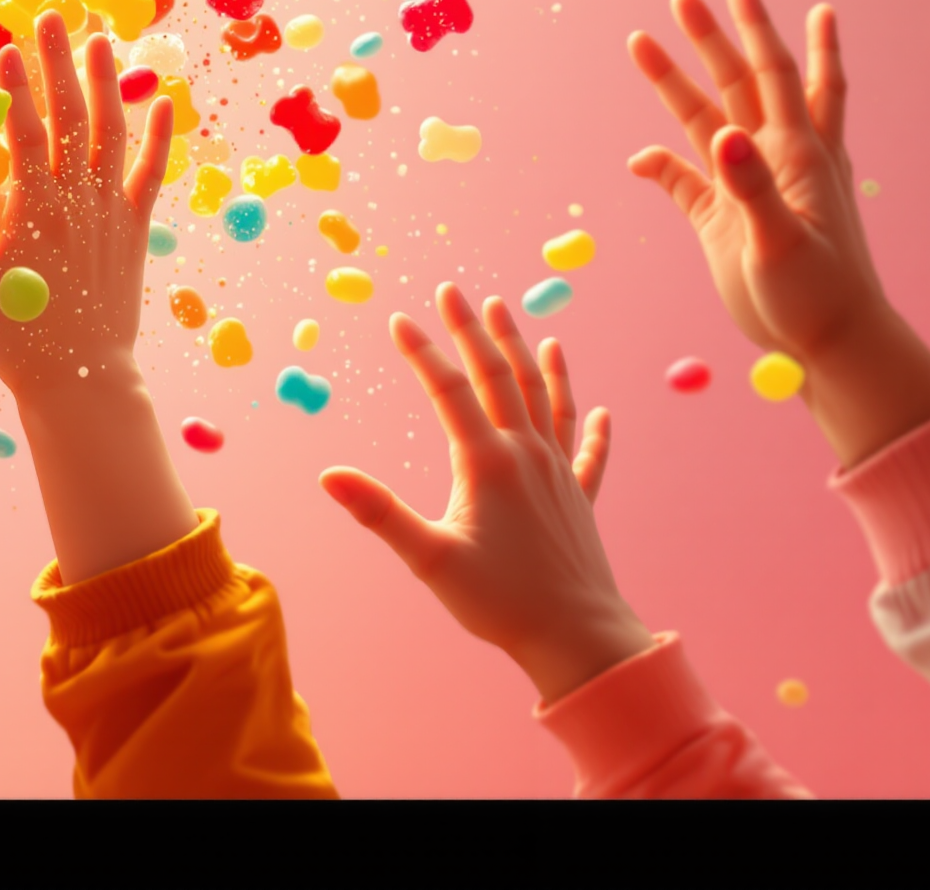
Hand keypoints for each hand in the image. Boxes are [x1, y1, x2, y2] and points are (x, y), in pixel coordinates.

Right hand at [0, 12, 175, 393]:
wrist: (81, 380)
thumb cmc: (20, 335)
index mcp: (34, 210)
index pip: (25, 133)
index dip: (17, 89)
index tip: (7, 48)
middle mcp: (78, 200)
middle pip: (69, 117)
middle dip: (58, 63)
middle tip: (50, 16)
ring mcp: (111, 212)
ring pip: (111, 132)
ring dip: (105, 83)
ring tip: (98, 38)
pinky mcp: (134, 229)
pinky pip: (150, 173)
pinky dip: (159, 135)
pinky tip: (163, 100)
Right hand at [319, 285, 648, 704]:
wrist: (578, 638)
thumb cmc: (501, 603)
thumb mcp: (430, 560)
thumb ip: (380, 513)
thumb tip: (329, 476)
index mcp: (488, 463)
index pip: (448, 391)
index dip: (421, 353)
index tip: (397, 319)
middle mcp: (528, 455)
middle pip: (499, 378)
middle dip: (474, 332)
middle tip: (454, 291)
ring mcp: (559, 474)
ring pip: (546, 399)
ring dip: (528, 355)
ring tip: (518, 319)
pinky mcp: (580, 500)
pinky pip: (588, 452)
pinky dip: (593, 427)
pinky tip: (600, 409)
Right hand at [626, 0, 929, 464]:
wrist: (828, 343)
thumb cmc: (820, 293)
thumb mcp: (786, 242)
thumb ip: (752, 189)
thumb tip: (722, 137)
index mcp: (797, 154)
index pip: (777, 76)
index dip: (760, 32)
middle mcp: (773, 159)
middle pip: (740, 84)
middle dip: (715, 38)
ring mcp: (746, 187)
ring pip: (707, 121)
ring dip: (675, 83)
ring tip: (641, 43)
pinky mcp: (723, 221)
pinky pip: (684, 182)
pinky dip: (659, 165)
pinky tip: (637, 158)